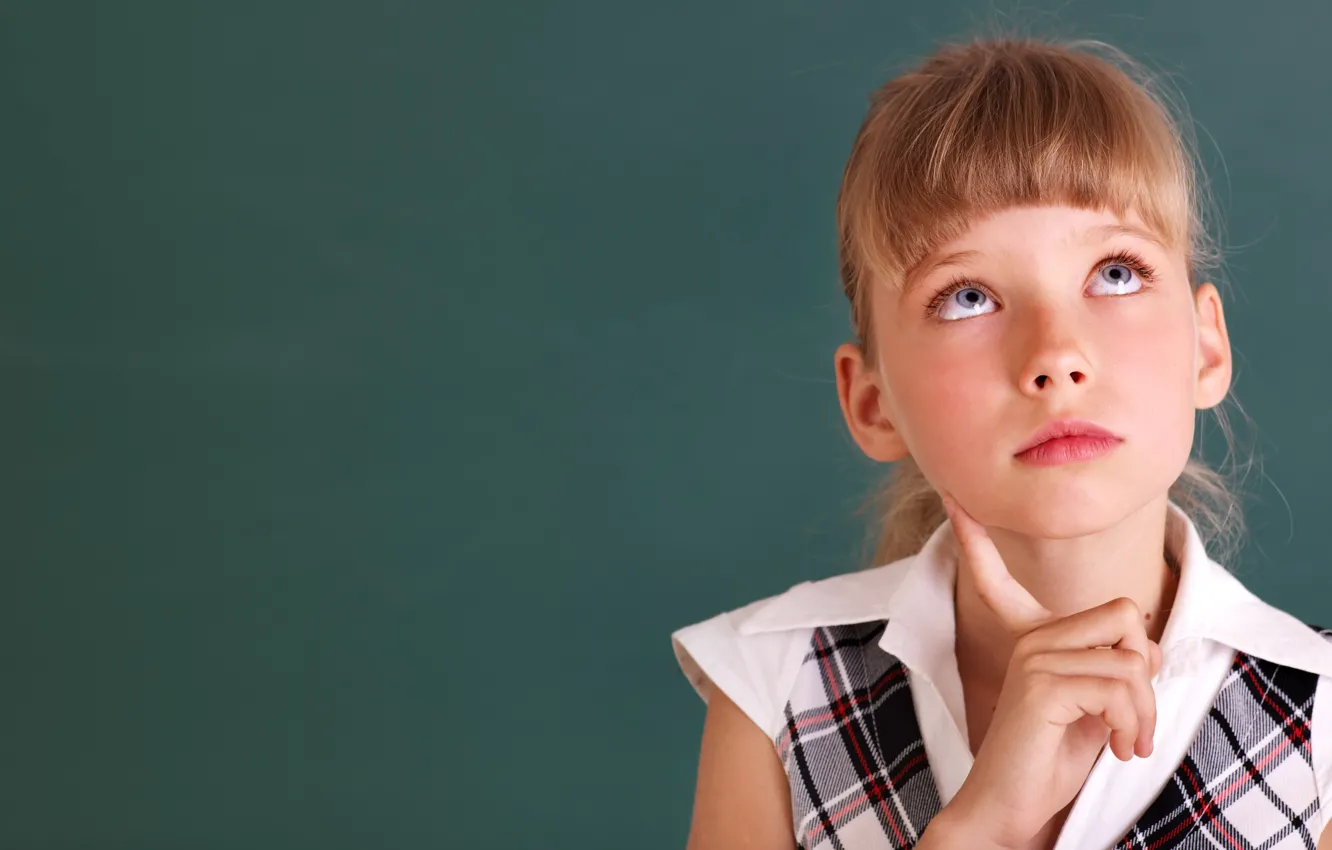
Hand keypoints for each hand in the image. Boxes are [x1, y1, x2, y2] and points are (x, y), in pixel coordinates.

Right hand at [933, 492, 1161, 849]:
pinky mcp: (1042, 685)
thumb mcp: (1093, 708)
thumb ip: (1113, 670)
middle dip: (1148, 672)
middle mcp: (1031, 640)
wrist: (1012, 808)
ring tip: (1127, 742)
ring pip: (1132, 660)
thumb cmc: (1050, 762)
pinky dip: (1133, 724)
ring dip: (1145, 713)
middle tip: (1133, 720)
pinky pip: (1120, 685)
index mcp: (1035, 639)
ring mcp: (1033, 659)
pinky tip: (1116, 748)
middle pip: (1126, 615)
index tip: (954, 504)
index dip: (974, 542)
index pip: (999, 579)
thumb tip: (1147, 645)